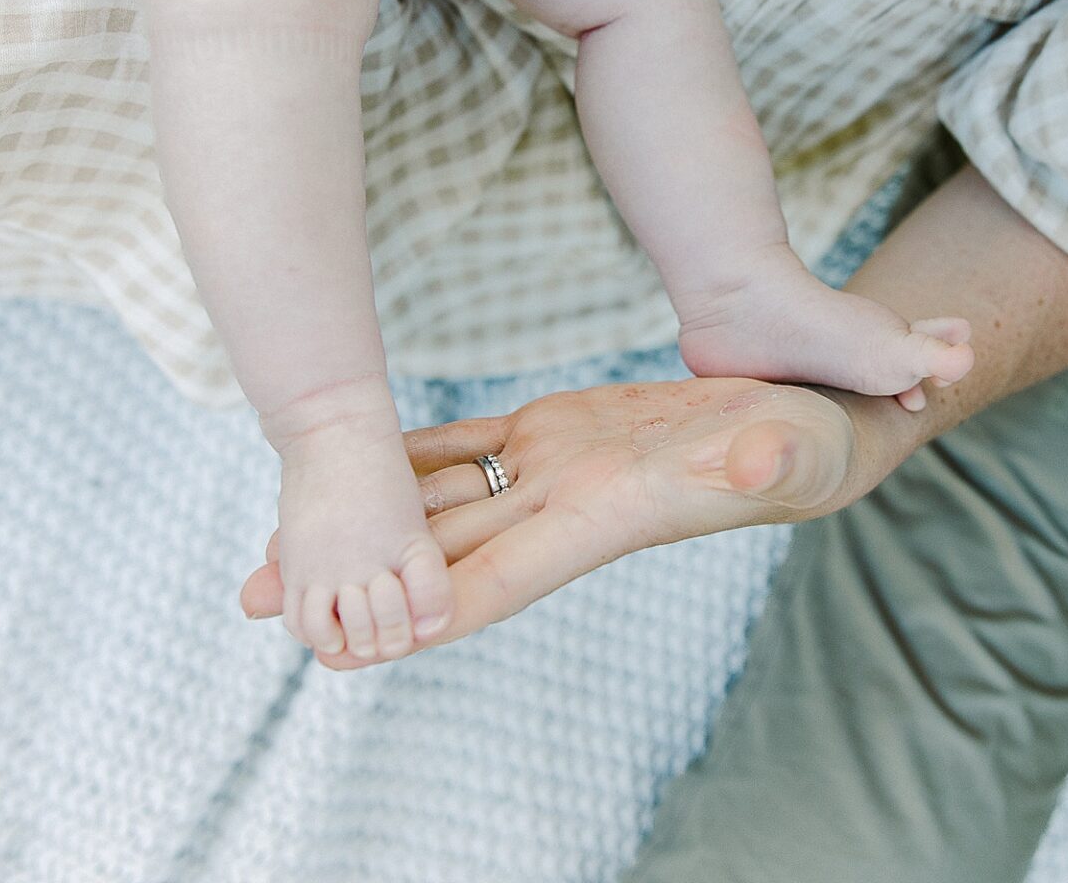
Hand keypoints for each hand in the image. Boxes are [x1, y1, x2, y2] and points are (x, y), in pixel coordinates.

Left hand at [239, 376, 863, 666]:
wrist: (812, 422)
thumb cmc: (811, 446)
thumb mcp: (794, 449)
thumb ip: (770, 461)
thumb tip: (749, 462)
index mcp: (606, 520)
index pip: (496, 578)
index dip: (417, 610)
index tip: (339, 644)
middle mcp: (563, 507)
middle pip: (439, 552)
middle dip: (355, 577)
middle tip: (256, 596)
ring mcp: (556, 468)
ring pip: (441, 498)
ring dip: (364, 519)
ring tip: (271, 542)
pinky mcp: (561, 429)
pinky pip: (468, 443)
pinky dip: (411, 455)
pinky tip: (356, 456)